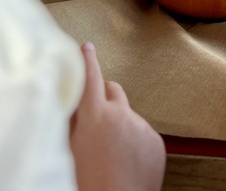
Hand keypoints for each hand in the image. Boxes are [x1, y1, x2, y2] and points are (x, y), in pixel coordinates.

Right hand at [70, 42, 165, 190]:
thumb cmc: (88, 182)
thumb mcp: (69, 149)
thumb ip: (70, 122)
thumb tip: (70, 103)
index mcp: (96, 115)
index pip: (90, 77)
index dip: (87, 60)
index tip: (86, 48)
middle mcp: (122, 115)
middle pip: (113, 90)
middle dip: (103, 96)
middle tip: (94, 114)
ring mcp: (142, 127)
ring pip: (128, 114)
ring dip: (119, 122)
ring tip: (110, 150)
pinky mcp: (156, 141)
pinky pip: (142, 132)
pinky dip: (134, 139)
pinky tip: (125, 159)